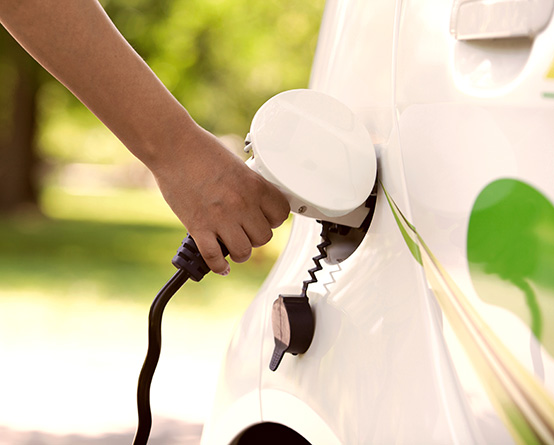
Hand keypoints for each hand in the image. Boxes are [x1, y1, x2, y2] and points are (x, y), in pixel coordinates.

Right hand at [151, 123, 289, 274]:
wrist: (173, 147)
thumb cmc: (201, 150)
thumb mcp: (237, 165)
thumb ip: (248, 187)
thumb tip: (253, 204)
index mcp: (254, 186)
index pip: (281, 215)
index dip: (274, 219)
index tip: (267, 220)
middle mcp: (241, 204)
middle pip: (264, 238)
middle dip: (256, 237)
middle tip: (246, 231)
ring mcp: (220, 218)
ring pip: (243, 251)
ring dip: (239, 252)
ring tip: (233, 246)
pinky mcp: (198, 228)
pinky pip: (214, 258)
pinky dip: (218, 266)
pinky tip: (220, 264)